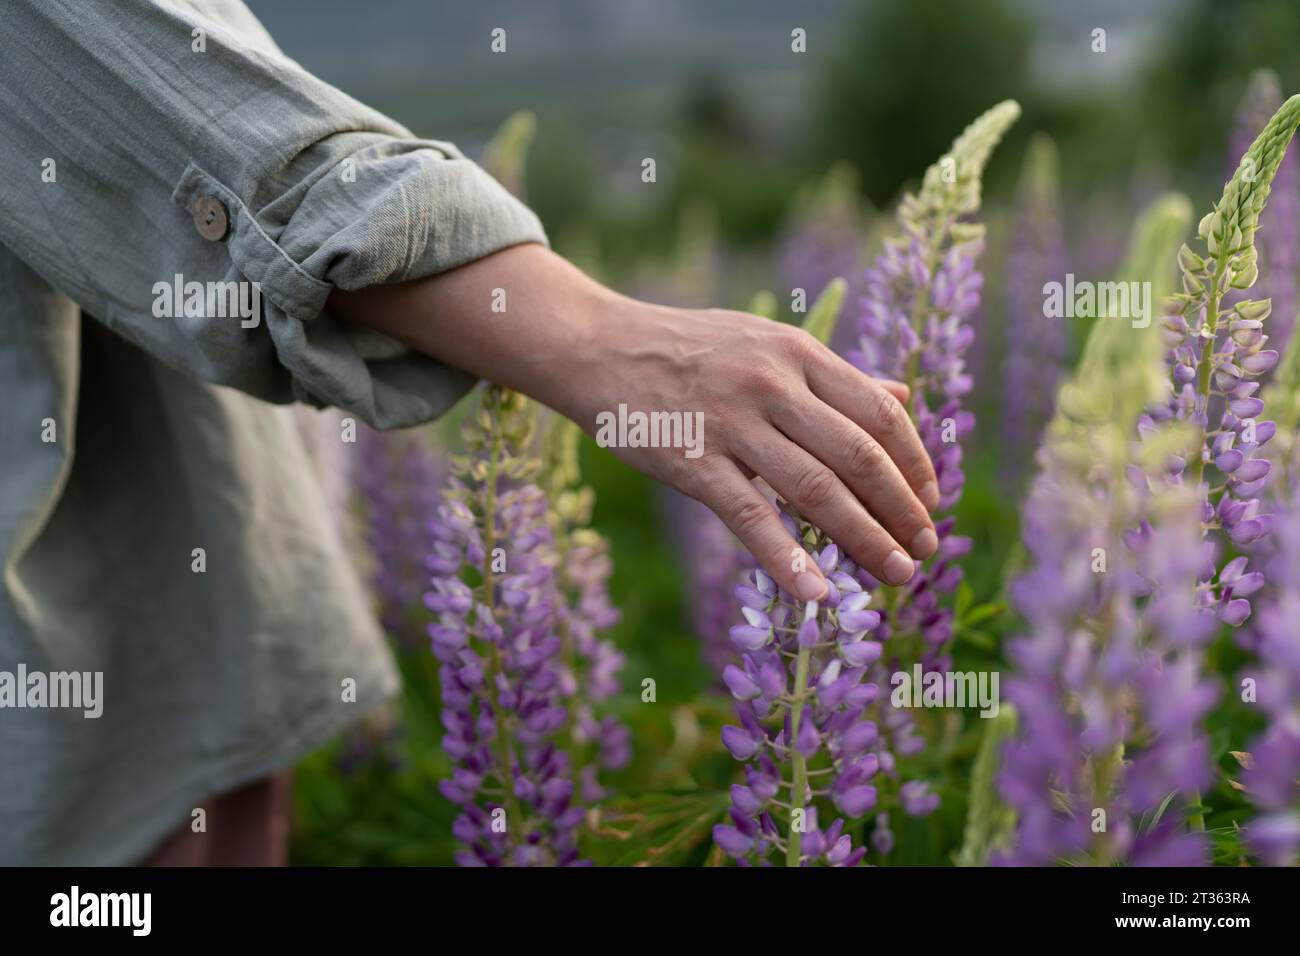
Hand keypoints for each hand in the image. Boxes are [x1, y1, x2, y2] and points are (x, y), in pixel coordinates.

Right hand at [559, 301, 938, 598]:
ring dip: (865, 539)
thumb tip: (903, 396)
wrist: (598, 347)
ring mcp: (732, 423)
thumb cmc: (688, 348)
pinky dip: (786, 558)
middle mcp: (773, 385)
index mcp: (798, 353)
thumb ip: (834, 374)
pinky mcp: (691, 461)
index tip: (930, 501)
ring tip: (894, 574)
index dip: (915, 462)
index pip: (880, 413)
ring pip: (815, 489)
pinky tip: (816, 592)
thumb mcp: (767, 342)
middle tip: (924, 551)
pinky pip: (749, 516)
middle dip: (902, 510)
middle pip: (859, 456)